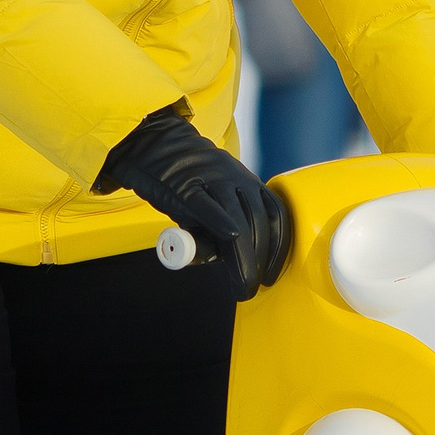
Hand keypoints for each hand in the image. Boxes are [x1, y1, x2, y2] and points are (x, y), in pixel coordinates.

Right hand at [96, 106, 290, 299]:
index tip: (271, 274)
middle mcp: (237, 181)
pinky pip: (207, 206)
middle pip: (258, 222)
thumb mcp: (213, 204)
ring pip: (237, 219)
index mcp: (248, 184)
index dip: (278, 247)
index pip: (275, 215)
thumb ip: (220, 232)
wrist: (156, 148)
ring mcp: (213, 182)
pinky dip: (220, 222)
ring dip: (244, 254)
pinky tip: (230, 239)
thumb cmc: (188, 183)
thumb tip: (230, 265)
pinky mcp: (187, 186)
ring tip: (242, 281)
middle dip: (259, 259)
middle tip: (252, 285)